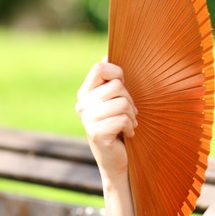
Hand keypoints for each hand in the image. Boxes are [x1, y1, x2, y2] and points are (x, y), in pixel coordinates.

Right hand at [76, 60, 137, 178]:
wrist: (117, 160)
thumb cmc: (119, 126)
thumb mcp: (115, 101)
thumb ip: (110, 81)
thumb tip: (106, 54)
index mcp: (85, 93)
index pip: (100, 68)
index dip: (117, 72)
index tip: (123, 85)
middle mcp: (82, 104)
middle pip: (116, 86)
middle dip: (130, 99)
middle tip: (129, 113)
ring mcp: (87, 119)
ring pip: (122, 102)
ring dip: (132, 115)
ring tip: (128, 124)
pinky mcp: (96, 133)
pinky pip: (122, 119)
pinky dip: (131, 127)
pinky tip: (127, 134)